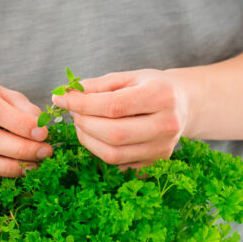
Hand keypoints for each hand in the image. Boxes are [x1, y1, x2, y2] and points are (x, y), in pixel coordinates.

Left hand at [52, 69, 188, 169]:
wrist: (183, 105)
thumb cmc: (150, 87)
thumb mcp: (128, 77)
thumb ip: (98, 86)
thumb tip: (67, 93)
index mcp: (161, 95)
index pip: (113, 105)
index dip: (81, 104)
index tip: (59, 97)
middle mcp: (167, 125)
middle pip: (113, 134)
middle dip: (84, 123)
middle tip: (73, 112)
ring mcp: (163, 148)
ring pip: (114, 154)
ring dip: (88, 139)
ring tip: (82, 123)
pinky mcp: (156, 163)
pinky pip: (119, 164)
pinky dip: (100, 150)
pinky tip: (98, 135)